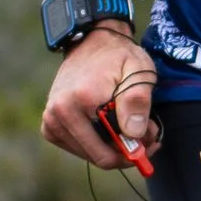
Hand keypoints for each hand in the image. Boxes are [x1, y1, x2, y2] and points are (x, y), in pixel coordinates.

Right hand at [40, 22, 158, 168]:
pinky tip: (107, 124)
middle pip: (98, 158)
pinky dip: (95, 142)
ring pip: (89, 154)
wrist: (91, 42)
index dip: (133, 152)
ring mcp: (51, 121)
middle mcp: (59, 113)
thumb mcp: (138, 71)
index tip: (151, 138)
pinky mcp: (49, 125)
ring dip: (111, 146)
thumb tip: (133, 134)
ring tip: (127, 122)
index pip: (107, 153)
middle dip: (124, 150)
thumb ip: (137, 101)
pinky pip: (77, 148)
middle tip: (144, 132)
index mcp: (81, 101)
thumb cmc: (118, 57)